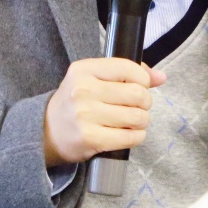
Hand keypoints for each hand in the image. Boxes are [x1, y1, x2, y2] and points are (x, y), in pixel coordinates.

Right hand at [43, 58, 166, 166]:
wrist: (47, 132)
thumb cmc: (76, 103)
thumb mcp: (93, 79)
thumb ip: (127, 73)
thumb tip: (161, 77)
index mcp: (83, 70)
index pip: (128, 68)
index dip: (143, 79)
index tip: (140, 85)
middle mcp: (83, 91)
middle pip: (138, 94)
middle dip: (144, 102)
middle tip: (136, 106)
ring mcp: (86, 116)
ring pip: (138, 117)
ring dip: (141, 120)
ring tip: (132, 121)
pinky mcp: (91, 139)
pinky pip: (132, 137)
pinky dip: (136, 136)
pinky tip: (127, 133)